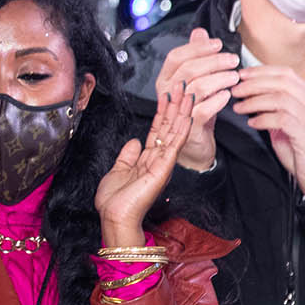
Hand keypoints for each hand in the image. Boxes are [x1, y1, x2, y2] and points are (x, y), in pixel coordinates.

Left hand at [94, 88, 192, 246]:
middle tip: (183, 87)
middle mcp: (157, 160)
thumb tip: (134, 141)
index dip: (162, 112)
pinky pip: (174, 145)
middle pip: (169, 128)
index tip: (167, 96)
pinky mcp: (163, 169)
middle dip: (176, 107)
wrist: (115, 217)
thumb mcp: (117, 171)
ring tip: (189, 94)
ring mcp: (162, 164)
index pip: (158, 131)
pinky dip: (181, 130)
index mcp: (146, 160)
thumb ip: (127, 155)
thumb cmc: (115, 201)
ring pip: (174, 132)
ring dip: (182, 112)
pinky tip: (186, 116)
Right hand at [153, 29, 238, 171]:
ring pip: (196, 88)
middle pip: (187, 70)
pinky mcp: (189, 126)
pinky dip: (218, 100)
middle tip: (233, 60)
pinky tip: (228, 95)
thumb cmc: (194, 109)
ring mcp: (176, 110)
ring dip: (219, 79)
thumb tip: (199, 32)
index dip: (197, 48)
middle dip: (213, 62)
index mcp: (165, 79)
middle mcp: (167, 93)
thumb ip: (195, 55)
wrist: (193, 144)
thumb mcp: (195, 80)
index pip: (176, 56)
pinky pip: (203, 109)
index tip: (217, 44)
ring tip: (234, 77)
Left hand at [231, 65, 304, 195]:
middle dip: (254, 84)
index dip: (261, 71)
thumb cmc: (301, 147)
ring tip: (239, 108)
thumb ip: (274, 107)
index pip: (286, 73)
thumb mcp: (287, 122)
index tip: (241, 75)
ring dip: (255, 101)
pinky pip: (283, 120)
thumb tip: (250, 95)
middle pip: (282, 83)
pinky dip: (264, 119)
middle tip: (235, 90)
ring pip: (281, 99)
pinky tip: (253, 123)